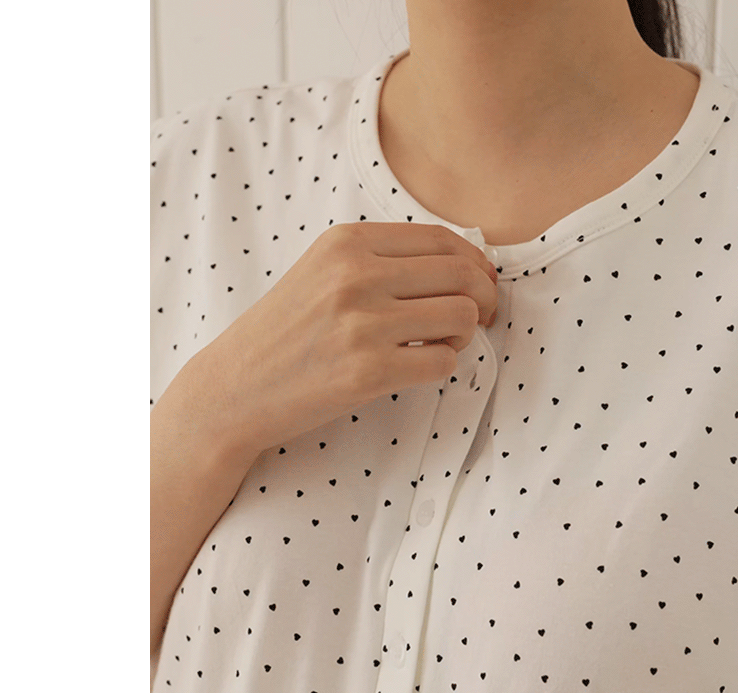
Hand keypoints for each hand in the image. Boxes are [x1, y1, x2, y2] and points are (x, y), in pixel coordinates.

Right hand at [184, 221, 499, 458]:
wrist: (234, 388)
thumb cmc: (284, 334)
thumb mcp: (322, 272)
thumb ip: (382, 261)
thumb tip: (464, 265)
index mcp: (346, 243)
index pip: (441, 240)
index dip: (475, 263)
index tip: (481, 283)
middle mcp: (356, 276)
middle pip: (461, 276)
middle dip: (484, 299)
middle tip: (480, 318)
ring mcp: (362, 324)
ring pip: (461, 317)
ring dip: (464, 336)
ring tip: (441, 345)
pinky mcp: (368, 372)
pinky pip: (443, 362)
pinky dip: (443, 367)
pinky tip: (418, 368)